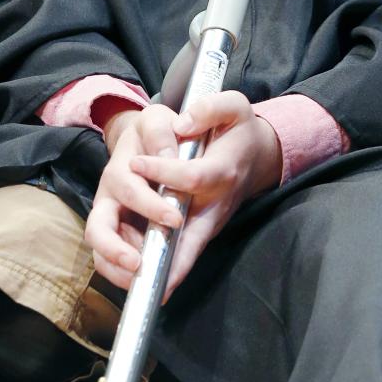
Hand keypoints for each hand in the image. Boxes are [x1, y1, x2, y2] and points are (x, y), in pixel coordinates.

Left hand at [84, 91, 281, 298]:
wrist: (257, 155)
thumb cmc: (238, 131)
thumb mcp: (233, 106)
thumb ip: (211, 108)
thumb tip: (182, 124)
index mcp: (223, 172)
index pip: (192, 178)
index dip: (163, 173)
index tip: (135, 162)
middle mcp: (215, 206)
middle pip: (191, 240)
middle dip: (167, 257)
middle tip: (135, 264)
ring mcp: (206, 224)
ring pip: (183, 257)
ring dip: (161, 271)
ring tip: (124, 275)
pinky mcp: (198, 232)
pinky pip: (178, 256)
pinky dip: (160, 270)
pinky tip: (131, 275)